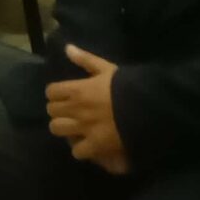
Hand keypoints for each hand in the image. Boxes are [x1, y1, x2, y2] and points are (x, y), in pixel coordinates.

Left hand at [47, 46, 129, 172]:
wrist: (149, 109)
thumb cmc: (127, 87)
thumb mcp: (107, 68)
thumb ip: (85, 59)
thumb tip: (67, 48)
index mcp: (77, 89)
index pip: (51, 91)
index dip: (56, 94)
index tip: (64, 96)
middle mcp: (76, 109)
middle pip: (51, 111)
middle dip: (58, 111)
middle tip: (69, 112)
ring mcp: (85, 128)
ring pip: (57, 129)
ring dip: (64, 129)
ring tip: (74, 128)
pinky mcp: (97, 145)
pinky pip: (78, 151)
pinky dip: (80, 150)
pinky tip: (87, 145)